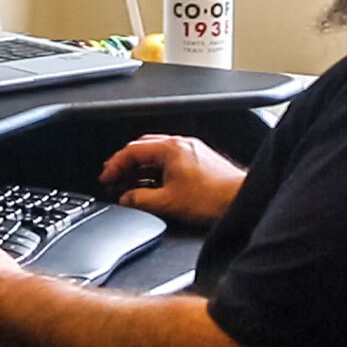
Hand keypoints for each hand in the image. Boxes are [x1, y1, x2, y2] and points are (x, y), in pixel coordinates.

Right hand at [97, 135, 244, 227]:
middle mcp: (181, 144)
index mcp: (171, 148)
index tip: (106, 177)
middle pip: (143, 147)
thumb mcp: (168, 202)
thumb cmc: (212, 198)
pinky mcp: (199, 161)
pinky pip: (169, 160)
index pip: (132, 150)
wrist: (240, 199)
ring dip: (141, 167)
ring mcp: (191, 151)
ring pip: (157, 153)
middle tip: (115, 177)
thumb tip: (125, 199)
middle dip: (125, 162)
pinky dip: (156, 170)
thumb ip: (140, 199)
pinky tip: (154, 186)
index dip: (115, 164)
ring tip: (131, 184)